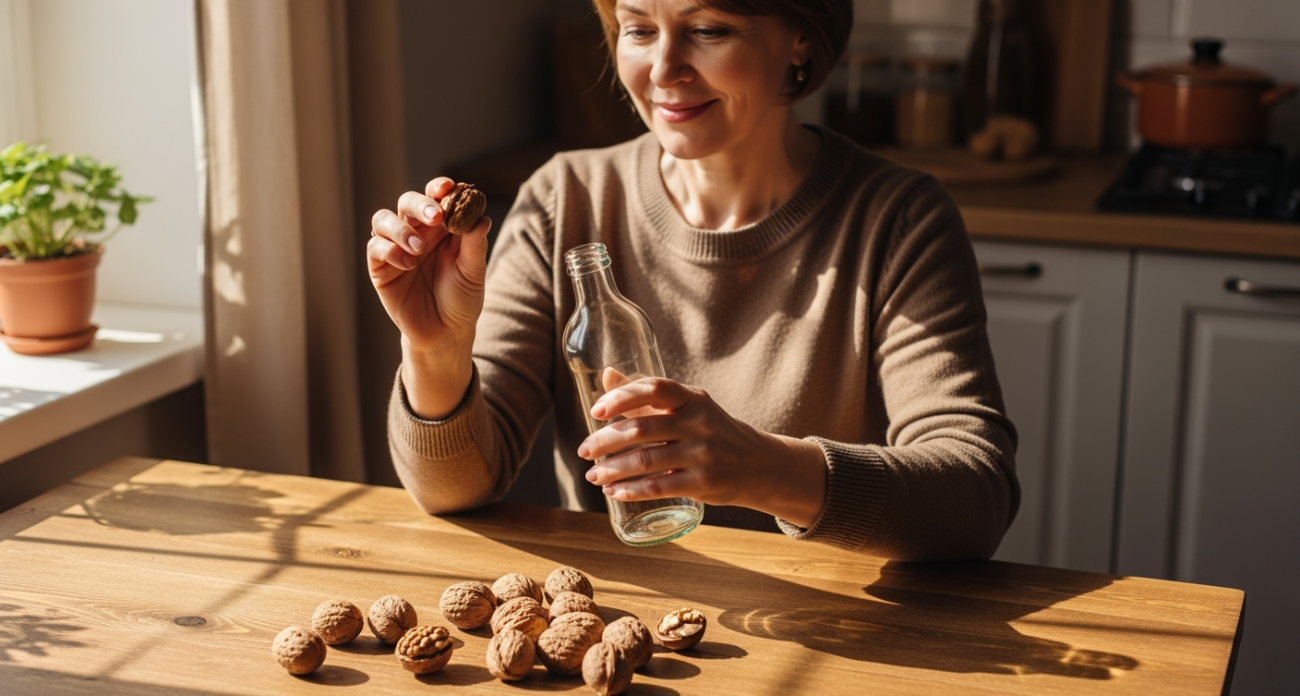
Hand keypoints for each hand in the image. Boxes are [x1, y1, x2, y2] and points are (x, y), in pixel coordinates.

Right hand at [367, 177, 490, 345]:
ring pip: (383, 220)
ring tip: (418, 248)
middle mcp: (416, 232)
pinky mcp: (380, 268)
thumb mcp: (473, 272)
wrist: (446, 332)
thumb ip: (474, 245)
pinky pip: (375, 248)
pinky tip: (408, 265)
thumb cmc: (462, 298)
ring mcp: (396, 248)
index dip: (438, 188)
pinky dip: (390, 250)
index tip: (449, 187)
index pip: (435, 197)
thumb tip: (482, 218)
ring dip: (400, 228)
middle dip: (419, 204)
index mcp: (440, 227)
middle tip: (435, 217)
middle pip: (407, 202)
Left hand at [576, 373, 827, 527]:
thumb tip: (607, 375)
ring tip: (593, 476)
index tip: (596, 410)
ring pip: (645, 460)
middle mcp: (699, 422)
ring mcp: (702, 453)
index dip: (622, 397)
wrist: (760, 465)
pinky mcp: (703, 482)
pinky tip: (614, 492)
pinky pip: (659, 486)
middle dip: (604, 441)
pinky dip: (631, 490)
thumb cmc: (713, 432)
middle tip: (584, 451)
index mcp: (693, 398)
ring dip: (612, 470)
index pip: (654, 388)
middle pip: (641, 429)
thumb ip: (647, 394)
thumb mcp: (689, 407)